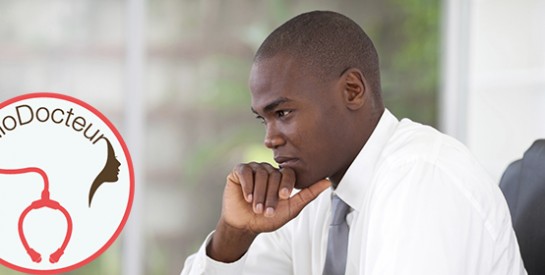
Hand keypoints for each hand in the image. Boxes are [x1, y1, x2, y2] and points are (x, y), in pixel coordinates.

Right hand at [207, 162, 329, 261]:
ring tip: (256, 207)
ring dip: (259, 193)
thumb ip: (308, 194)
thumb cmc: (267, 219)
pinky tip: (248, 197)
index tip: (283, 198)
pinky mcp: (240, 171)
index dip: (286, 184)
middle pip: (273, 175)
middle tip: (266, 211)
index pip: (288, 173)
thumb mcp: (291, 209)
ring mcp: (254, 168)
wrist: (245, 225)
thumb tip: (328, 182)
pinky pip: (246, 171)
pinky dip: (248, 185)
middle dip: (270, 195)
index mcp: (281, 177)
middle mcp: (268, 170)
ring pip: (260, 173)